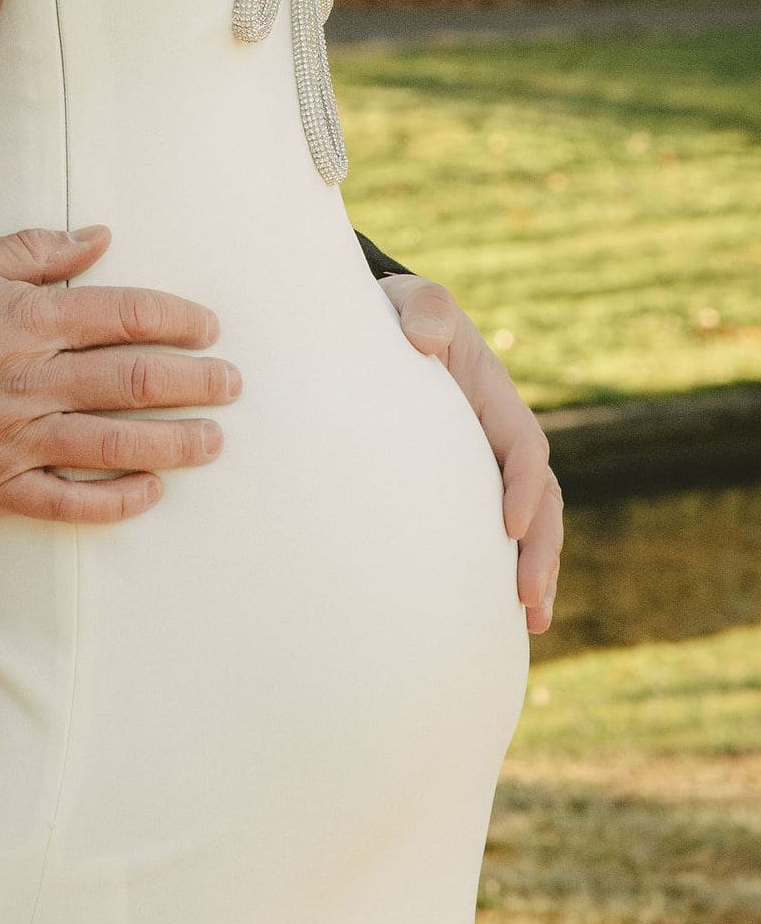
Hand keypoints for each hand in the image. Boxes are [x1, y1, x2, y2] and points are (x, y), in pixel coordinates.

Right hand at [0, 225, 238, 524]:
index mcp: (26, 319)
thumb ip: (34, 250)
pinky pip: (69, 501)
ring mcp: (18, 438)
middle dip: (195, 382)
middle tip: (231, 384)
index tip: (207, 327)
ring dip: (175, 442)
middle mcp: (31, 378)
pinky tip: (150, 493)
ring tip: (214, 441)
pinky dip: (115, 500)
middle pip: (134, 379)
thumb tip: (99, 238)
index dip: (176, 319)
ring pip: (115, 442)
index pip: (124, 314)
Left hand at [381, 275, 563, 633]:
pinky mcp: (462, 491)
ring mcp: (485, 468)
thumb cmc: (397, 315)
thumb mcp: (412, 300)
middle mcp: (500, 438)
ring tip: (532, 623)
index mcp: (496, 399)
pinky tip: (491, 616)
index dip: (524, 488)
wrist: (381, 329)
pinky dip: (501, 572)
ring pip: (527, 526)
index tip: (509, 526)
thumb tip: (423, 341)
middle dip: (542, 551)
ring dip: (534, 573)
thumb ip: (424, 309)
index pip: (525, 449)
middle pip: (542, 501)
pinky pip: (489, 533)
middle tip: (528, 599)